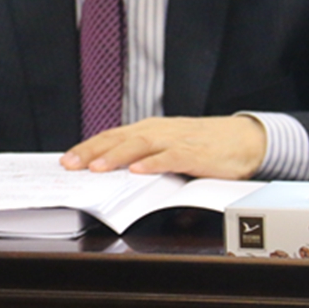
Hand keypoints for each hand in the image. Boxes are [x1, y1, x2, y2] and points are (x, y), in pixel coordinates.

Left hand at [60, 115, 266, 179]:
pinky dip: (153, 163)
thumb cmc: (203, 145)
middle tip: (70, 165)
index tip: (66, 160)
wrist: (242, 139)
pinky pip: (170, 157)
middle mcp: (157, 131)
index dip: (87, 147)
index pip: (111, 136)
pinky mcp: (194, 153)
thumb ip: (145, 159)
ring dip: (115, 156)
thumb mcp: (168, 148)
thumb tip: (117, 177)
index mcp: (148, 130)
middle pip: (118, 139)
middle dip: (91, 152)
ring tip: (96, 168)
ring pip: (139, 145)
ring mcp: (175, 140)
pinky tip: (138, 170)